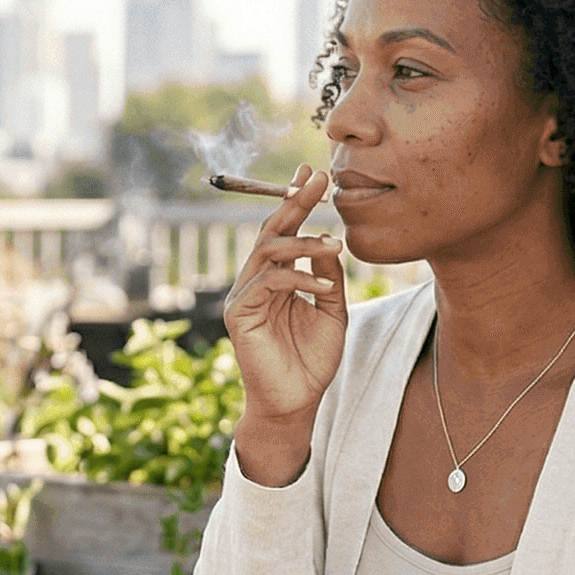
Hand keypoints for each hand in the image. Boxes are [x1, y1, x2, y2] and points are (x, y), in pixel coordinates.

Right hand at [224, 165, 346, 482]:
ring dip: (302, 242)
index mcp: (276, 276)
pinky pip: (268, 282)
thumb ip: (327, 275)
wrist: (297, 403)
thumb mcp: (331, 309)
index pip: (284, 230)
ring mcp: (244, 296)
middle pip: (270, 230)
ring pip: (267, 251)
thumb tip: (331, 241)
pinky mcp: (240, 314)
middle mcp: (255, 280)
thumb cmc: (312, 359)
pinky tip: (324, 285)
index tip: (313, 171)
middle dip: (294, 202)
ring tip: (334, 244)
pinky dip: (299, 278)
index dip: (296, 200)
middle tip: (317, 178)